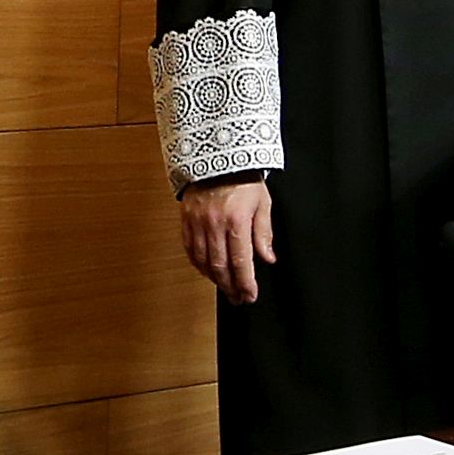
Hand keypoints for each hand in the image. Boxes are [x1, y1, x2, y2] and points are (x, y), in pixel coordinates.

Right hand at [180, 178, 279, 302]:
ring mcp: (197, 223)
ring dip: (214, 279)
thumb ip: (264, 233)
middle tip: (238, 298)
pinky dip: (198, 264)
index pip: (241, 262)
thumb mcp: (262, 203)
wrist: (217, 155)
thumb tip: (267, 258)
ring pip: (203, 261)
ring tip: (225, 288)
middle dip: (230, 287)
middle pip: (220, 267)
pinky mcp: (186, 219)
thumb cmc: (243, 178)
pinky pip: (189, 249)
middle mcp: (214, 224)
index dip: (245, 283)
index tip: (250, 296)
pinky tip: (207, 270)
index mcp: (236, 221)